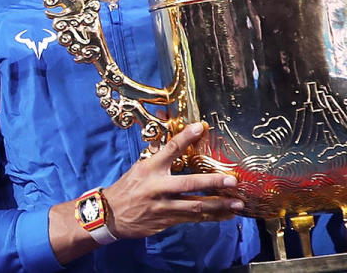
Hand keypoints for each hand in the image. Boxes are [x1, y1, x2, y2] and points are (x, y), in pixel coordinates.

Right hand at [103, 122, 243, 237]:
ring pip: (195, 205)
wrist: (110, 215)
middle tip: (232, 180)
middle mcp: (157, 186)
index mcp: (149, 168)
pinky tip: (226, 215)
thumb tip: (167, 138)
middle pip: (189, 183)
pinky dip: (211, 217)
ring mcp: (163, 206)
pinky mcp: (167, 221)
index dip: (185, 138)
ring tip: (238, 203)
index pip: (169, 149)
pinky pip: (193, 219)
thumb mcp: (138, 168)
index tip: (200, 127)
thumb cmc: (127, 188)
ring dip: (218, 204)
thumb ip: (157, 155)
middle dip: (212, 182)